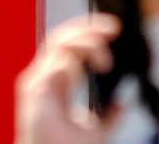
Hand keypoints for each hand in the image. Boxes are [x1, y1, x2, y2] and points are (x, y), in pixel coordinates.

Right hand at [14, 13, 122, 143]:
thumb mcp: (95, 130)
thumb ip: (109, 115)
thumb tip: (124, 103)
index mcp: (55, 82)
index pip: (69, 44)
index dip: (88, 31)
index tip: (112, 29)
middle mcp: (44, 77)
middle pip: (62, 37)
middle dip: (88, 28)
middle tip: (112, 30)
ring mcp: (37, 82)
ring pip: (58, 45)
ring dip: (84, 45)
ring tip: (104, 61)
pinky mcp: (34, 91)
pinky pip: (53, 67)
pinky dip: (71, 66)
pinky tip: (81, 76)